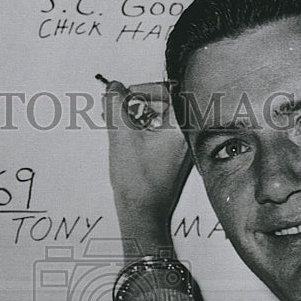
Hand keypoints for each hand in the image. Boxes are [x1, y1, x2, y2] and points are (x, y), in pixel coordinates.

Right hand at [103, 80, 192, 255]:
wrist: (143, 214)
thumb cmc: (137, 183)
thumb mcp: (121, 136)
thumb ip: (116, 105)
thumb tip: (114, 87)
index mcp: (181, 127)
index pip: (167, 90)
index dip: (142, 89)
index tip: (123, 95)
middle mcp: (186, 134)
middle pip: (164, 102)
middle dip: (136, 102)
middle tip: (115, 108)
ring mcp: (181, 146)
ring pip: (159, 117)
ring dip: (136, 116)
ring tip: (115, 124)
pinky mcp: (173, 155)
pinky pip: (159, 132)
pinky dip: (142, 129)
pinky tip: (124, 137)